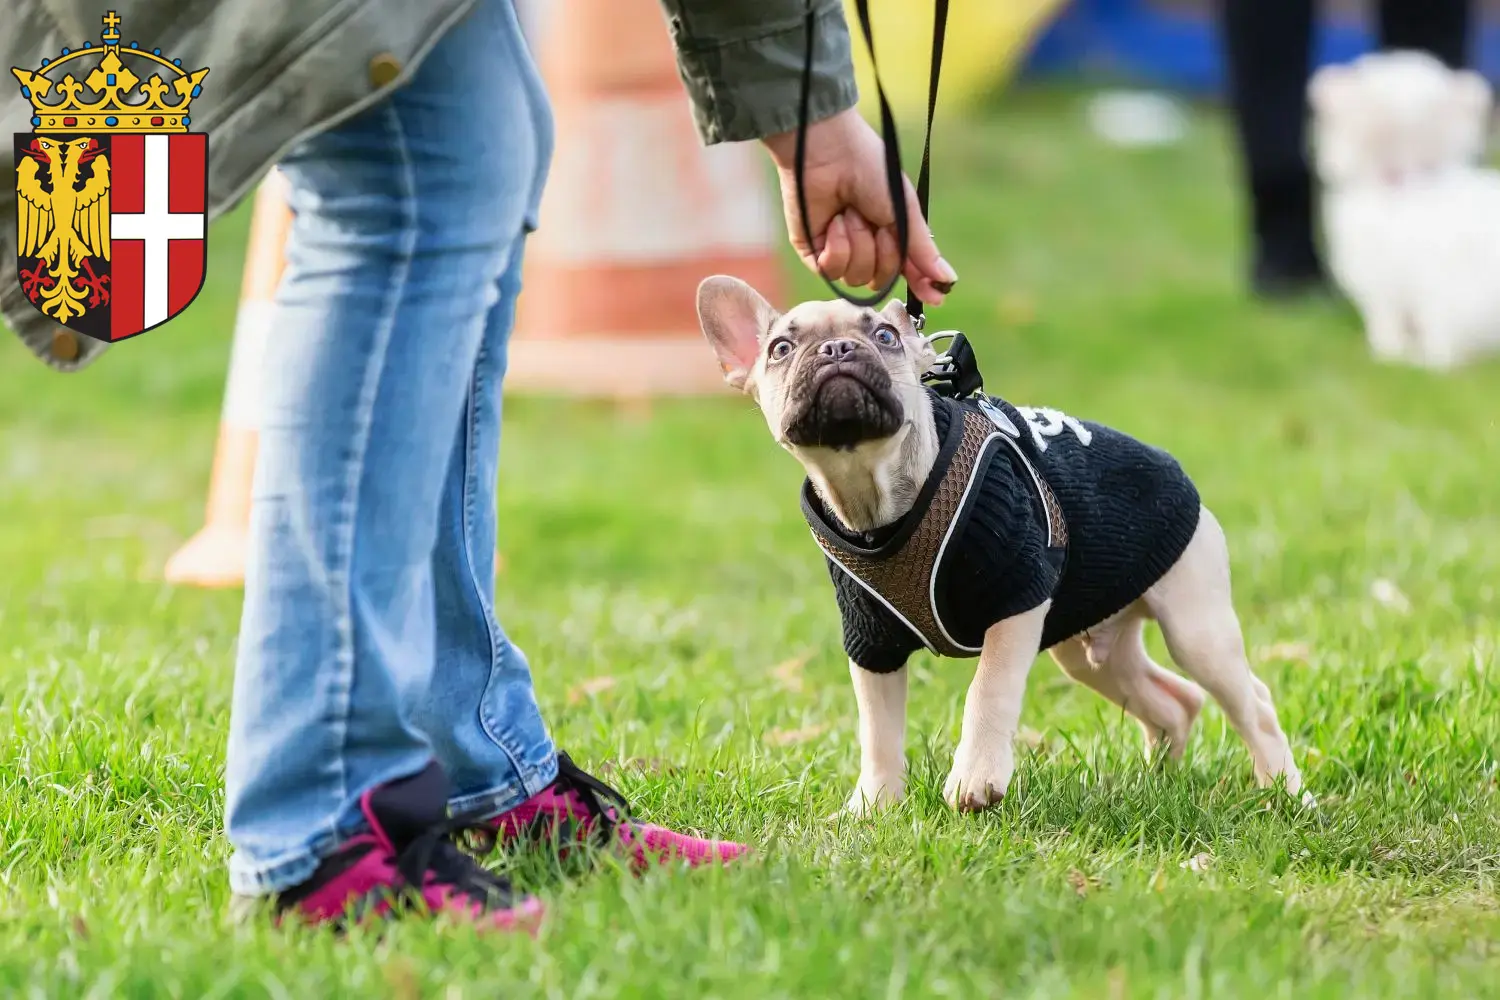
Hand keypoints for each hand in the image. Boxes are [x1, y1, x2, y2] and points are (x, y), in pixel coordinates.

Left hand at [762, 108, 955, 305]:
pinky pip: (831, 272)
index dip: (921, 285)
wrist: (830, 153)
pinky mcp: (813, 252)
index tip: (935, 297)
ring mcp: (838, 251)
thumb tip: (948, 280)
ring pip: (856, 278)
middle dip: (883, 251)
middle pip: (882, 279)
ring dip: (858, 244)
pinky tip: (834, 222)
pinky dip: (837, 246)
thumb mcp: (905, 211)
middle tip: (876, 221)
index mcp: (891, 234)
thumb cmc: (871, 171)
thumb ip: (922, 250)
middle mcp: (865, 246)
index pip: (907, 271)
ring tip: (850, 213)